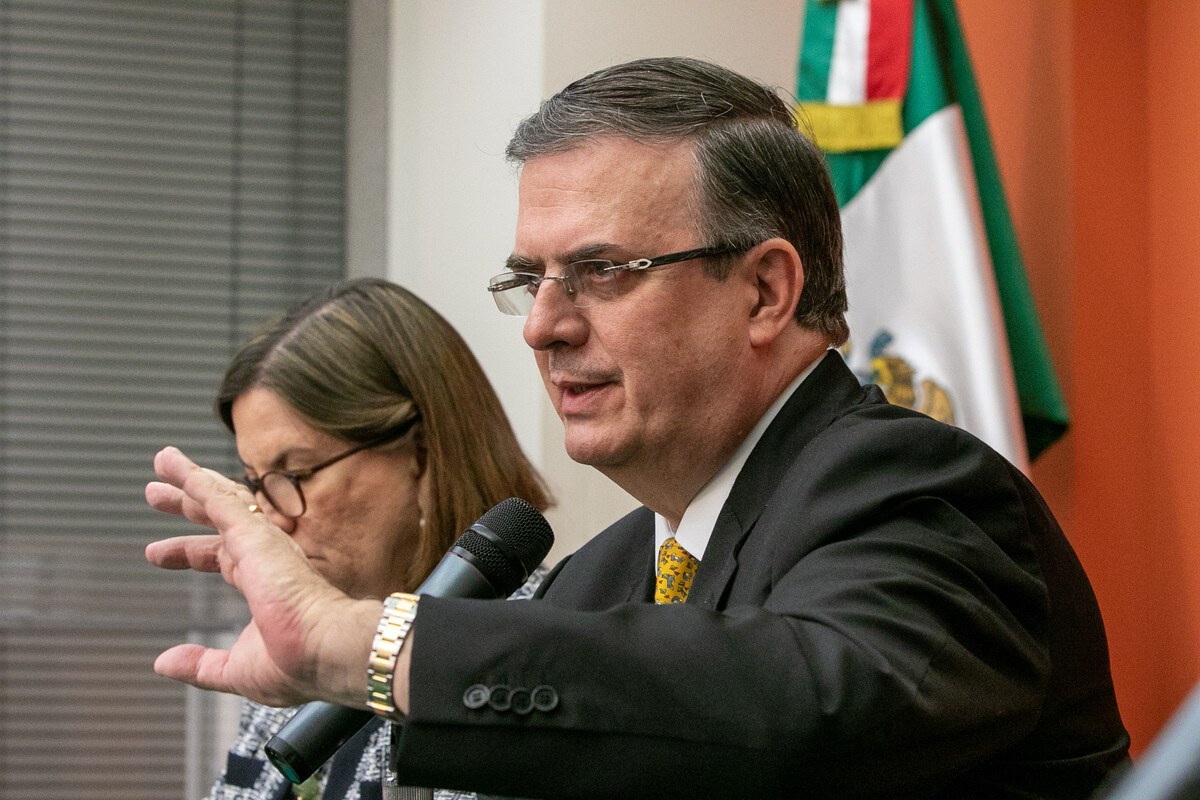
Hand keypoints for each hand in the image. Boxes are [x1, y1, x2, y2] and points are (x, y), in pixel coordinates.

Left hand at [145, 446, 380, 707]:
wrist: (323, 652)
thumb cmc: (296, 664)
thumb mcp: (236, 668)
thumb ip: (201, 664)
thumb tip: (164, 662)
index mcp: (264, 586)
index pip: (221, 558)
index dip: (188, 553)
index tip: (157, 554)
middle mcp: (264, 557)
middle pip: (218, 520)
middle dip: (186, 506)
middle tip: (155, 494)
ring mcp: (261, 543)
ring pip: (219, 499)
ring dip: (188, 481)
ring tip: (161, 461)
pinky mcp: (254, 533)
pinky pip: (219, 498)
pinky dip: (194, 479)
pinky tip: (174, 466)